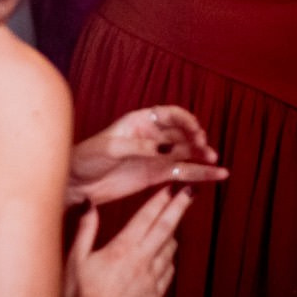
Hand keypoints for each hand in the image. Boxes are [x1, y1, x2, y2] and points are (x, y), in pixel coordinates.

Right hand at [64, 186, 194, 296]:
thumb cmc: (80, 292)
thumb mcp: (76, 257)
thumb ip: (85, 229)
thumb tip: (89, 203)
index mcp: (123, 248)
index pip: (146, 218)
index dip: (160, 201)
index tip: (172, 187)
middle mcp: (142, 261)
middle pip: (166, 229)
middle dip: (179, 208)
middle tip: (190, 193)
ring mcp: (152, 279)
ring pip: (170, 250)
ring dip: (172, 233)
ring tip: (172, 222)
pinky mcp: (155, 295)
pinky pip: (168, 271)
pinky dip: (169, 258)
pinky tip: (166, 255)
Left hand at [69, 105, 226, 206]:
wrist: (78, 182)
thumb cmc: (87, 157)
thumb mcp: (111, 148)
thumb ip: (140, 147)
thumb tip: (168, 149)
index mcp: (138, 121)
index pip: (169, 114)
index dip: (185, 120)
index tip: (195, 130)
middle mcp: (152, 136)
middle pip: (182, 133)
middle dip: (196, 138)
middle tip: (204, 148)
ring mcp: (157, 156)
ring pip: (186, 153)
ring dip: (202, 156)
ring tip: (215, 162)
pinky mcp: (158, 175)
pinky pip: (183, 172)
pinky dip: (200, 174)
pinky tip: (218, 176)